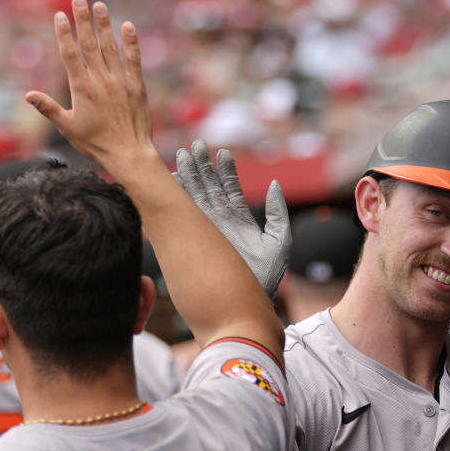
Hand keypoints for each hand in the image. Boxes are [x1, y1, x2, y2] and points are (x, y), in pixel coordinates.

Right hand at [24, 0, 152, 169]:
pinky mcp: (137, 86)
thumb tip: (28, 95)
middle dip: (83, 20)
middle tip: (79, 0)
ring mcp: (120, 81)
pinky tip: (127, 26)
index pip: (70, 54)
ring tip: (99, 6)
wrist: (129, 153)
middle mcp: (101, 80)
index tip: (60, 16)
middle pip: (90, 44)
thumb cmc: (96, 143)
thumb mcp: (68, 127)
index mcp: (82, 88)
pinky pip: (134, 59)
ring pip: (111, 47)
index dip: (64, 34)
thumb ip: (49, 108)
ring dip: (104, 25)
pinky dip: (131, 42)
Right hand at [173, 140, 290, 295]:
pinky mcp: (193, 239)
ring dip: (188, 176)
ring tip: (183, 155)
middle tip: (194, 146)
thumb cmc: (264, 279)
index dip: (225, 169)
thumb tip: (275, 184)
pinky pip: (182, 215)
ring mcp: (204, 230)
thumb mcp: (278, 242)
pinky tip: (170, 181)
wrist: (245, 304)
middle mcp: (219, 222)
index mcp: (238, 219)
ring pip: (193, 197)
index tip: (222, 152)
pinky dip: (176, 198)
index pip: (229, 188)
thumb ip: (278, 214)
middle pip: (207, 187)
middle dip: (201, 166)